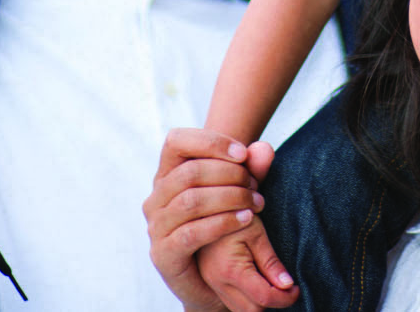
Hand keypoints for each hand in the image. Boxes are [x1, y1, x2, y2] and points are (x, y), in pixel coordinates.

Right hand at [144, 129, 294, 311]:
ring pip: (191, 201)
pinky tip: (246, 219)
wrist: (211, 278)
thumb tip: (264, 149)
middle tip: (256, 184)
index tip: (244, 154)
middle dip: (229, 174)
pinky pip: (192, 233)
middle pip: (189, 172)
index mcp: (166, 175)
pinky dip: (223, 223)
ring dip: (230, 198)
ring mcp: (157, 227)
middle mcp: (156, 198)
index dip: (211, 142)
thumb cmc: (223, 226)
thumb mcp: (237, 192)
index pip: (176, 141)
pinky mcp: (164, 255)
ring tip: (257, 202)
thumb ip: (251, 170)